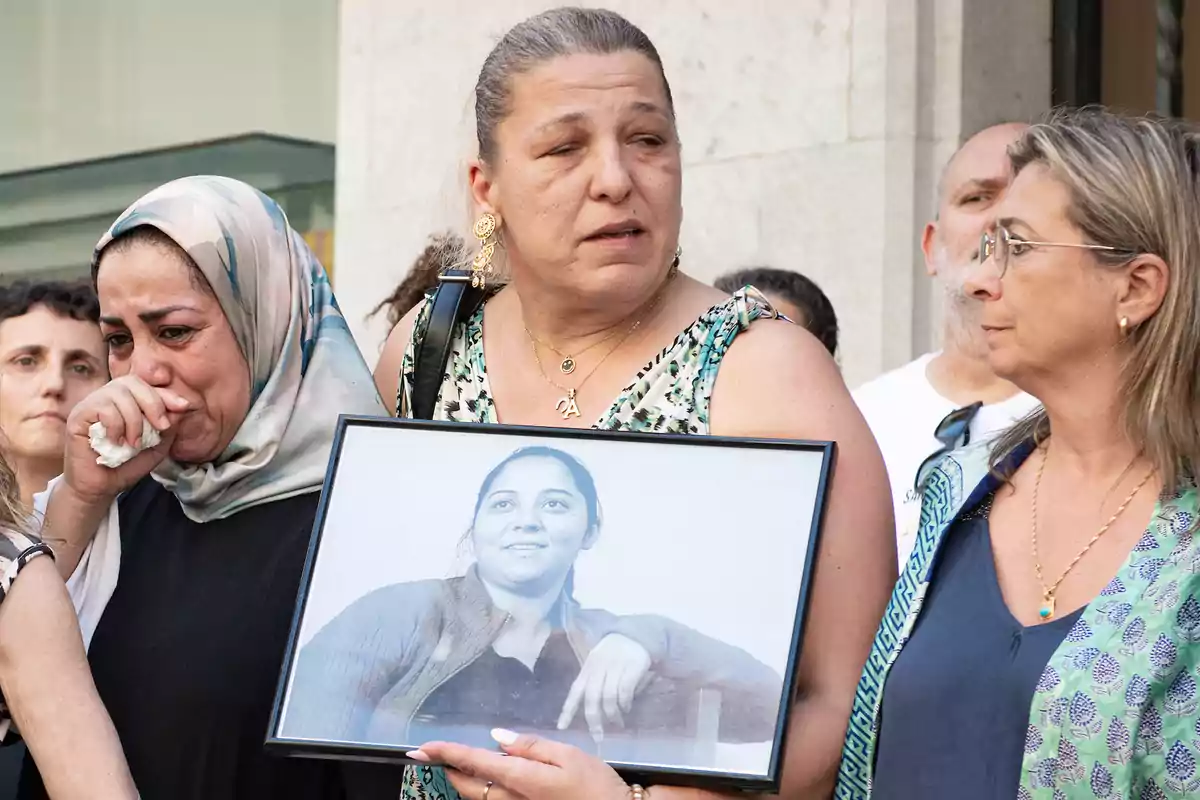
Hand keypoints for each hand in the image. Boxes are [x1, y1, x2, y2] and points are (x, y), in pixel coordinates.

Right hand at [63, 376, 188, 502]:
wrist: (101, 488)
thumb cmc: (126, 465)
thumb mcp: (157, 445)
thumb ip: (168, 425)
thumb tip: (180, 407)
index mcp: (126, 400)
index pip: (146, 384)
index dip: (166, 393)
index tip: (183, 407)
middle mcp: (106, 397)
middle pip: (133, 382)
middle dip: (154, 403)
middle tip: (162, 427)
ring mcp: (90, 404)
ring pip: (119, 393)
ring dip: (135, 420)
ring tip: (134, 443)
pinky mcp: (78, 415)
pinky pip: (103, 408)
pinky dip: (116, 426)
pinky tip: (116, 443)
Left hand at [411, 728, 630, 799]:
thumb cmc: (597, 786)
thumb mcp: (569, 755)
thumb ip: (531, 746)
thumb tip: (498, 739)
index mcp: (522, 779)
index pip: (475, 763)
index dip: (447, 754)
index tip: (421, 748)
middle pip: (470, 787)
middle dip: (447, 770)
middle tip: (429, 756)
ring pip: (481, 798)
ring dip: (463, 782)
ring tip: (452, 765)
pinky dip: (484, 791)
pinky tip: (486, 781)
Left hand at [558, 633, 651, 739]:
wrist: (633, 634)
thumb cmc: (613, 654)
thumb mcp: (597, 665)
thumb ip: (592, 684)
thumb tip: (592, 714)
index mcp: (587, 669)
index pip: (575, 691)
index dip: (567, 710)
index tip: (561, 728)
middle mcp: (598, 669)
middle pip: (592, 698)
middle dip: (594, 720)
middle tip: (598, 736)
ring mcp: (615, 667)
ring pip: (609, 697)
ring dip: (612, 714)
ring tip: (616, 723)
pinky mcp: (632, 667)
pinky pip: (625, 691)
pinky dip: (625, 703)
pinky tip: (627, 708)